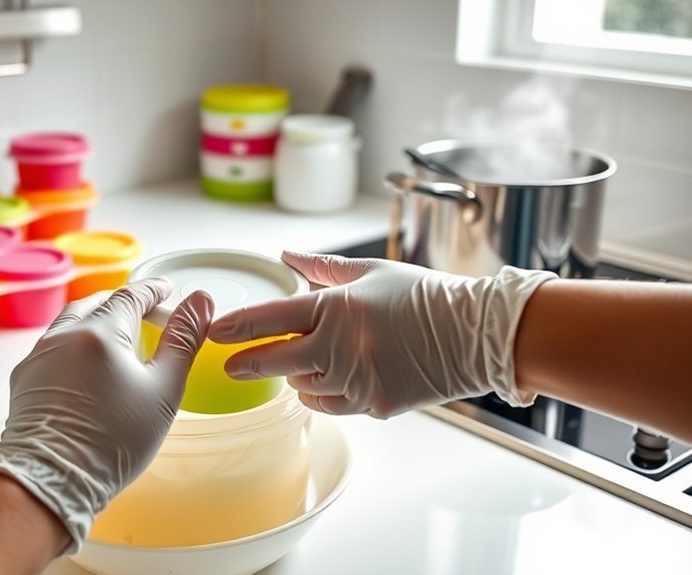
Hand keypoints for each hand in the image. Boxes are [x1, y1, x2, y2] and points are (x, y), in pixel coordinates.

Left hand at [0, 278, 213, 552]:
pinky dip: (75, 343)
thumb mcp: (163, 390)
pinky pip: (53, 346)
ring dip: (96, 321)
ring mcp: (38, 357)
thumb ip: (183, 340)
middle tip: (145, 312)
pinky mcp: (25, 380)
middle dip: (123, 303)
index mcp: (100, 332)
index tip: (166, 289)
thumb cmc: (111, 441)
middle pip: (97, 304)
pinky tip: (87, 365)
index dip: (153, 290)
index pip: (131, 295)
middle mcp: (63, 335)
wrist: (51, 482)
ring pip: (71, 323)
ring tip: (117, 336)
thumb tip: (200, 301)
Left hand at [209, 252, 554, 417]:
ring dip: (294, 376)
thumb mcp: (373, 271)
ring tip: (301, 364)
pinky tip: (326, 380)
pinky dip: (322, 394)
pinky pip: (331, 405)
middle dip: (247, 363)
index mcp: (338, 306)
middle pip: (275, 361)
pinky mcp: (375, 405)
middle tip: (231, 365)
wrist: (477, 334)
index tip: (215, 331)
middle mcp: (342, 345)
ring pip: (303, 386)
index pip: (271, 318)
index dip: (237, 327)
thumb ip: (323, 267)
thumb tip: (286, 256)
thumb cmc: (426, 296)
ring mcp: (358, 379)